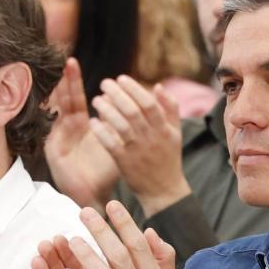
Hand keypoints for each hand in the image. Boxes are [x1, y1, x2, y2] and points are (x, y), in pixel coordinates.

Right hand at [44, 60, 120, 210]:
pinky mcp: (52, 149)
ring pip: (57, 111)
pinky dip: (50, 115)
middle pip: (67, 99)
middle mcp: (68, 128)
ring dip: (57, 93)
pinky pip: (51, 129)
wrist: (94, 196)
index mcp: (83, 125)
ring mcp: (58, 137)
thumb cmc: (105, 172)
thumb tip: (137, 107)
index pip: (78, 98)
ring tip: (57, 76)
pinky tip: (49, 100)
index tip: (75, 62)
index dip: (76, 81)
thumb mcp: (116, 143)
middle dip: (67, 80)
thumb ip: (122, 125)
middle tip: (68, 61)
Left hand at [91, 77, 187, 213]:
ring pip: (120, 125)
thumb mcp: (175, 132)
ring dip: (106, 110)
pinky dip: (101, 131)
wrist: (164, 190)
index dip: (134, 88)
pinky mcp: (125, 163)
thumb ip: (170, 108)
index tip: (120, 78)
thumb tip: (157, 86)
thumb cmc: (168, 158)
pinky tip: (93, 122)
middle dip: (116, 94)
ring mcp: (138, 151)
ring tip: (96, 99)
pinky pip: (110, 143)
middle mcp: (151, 139)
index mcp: (164, 129)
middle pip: (132, 111)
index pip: (149, 103)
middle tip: (104, 83)